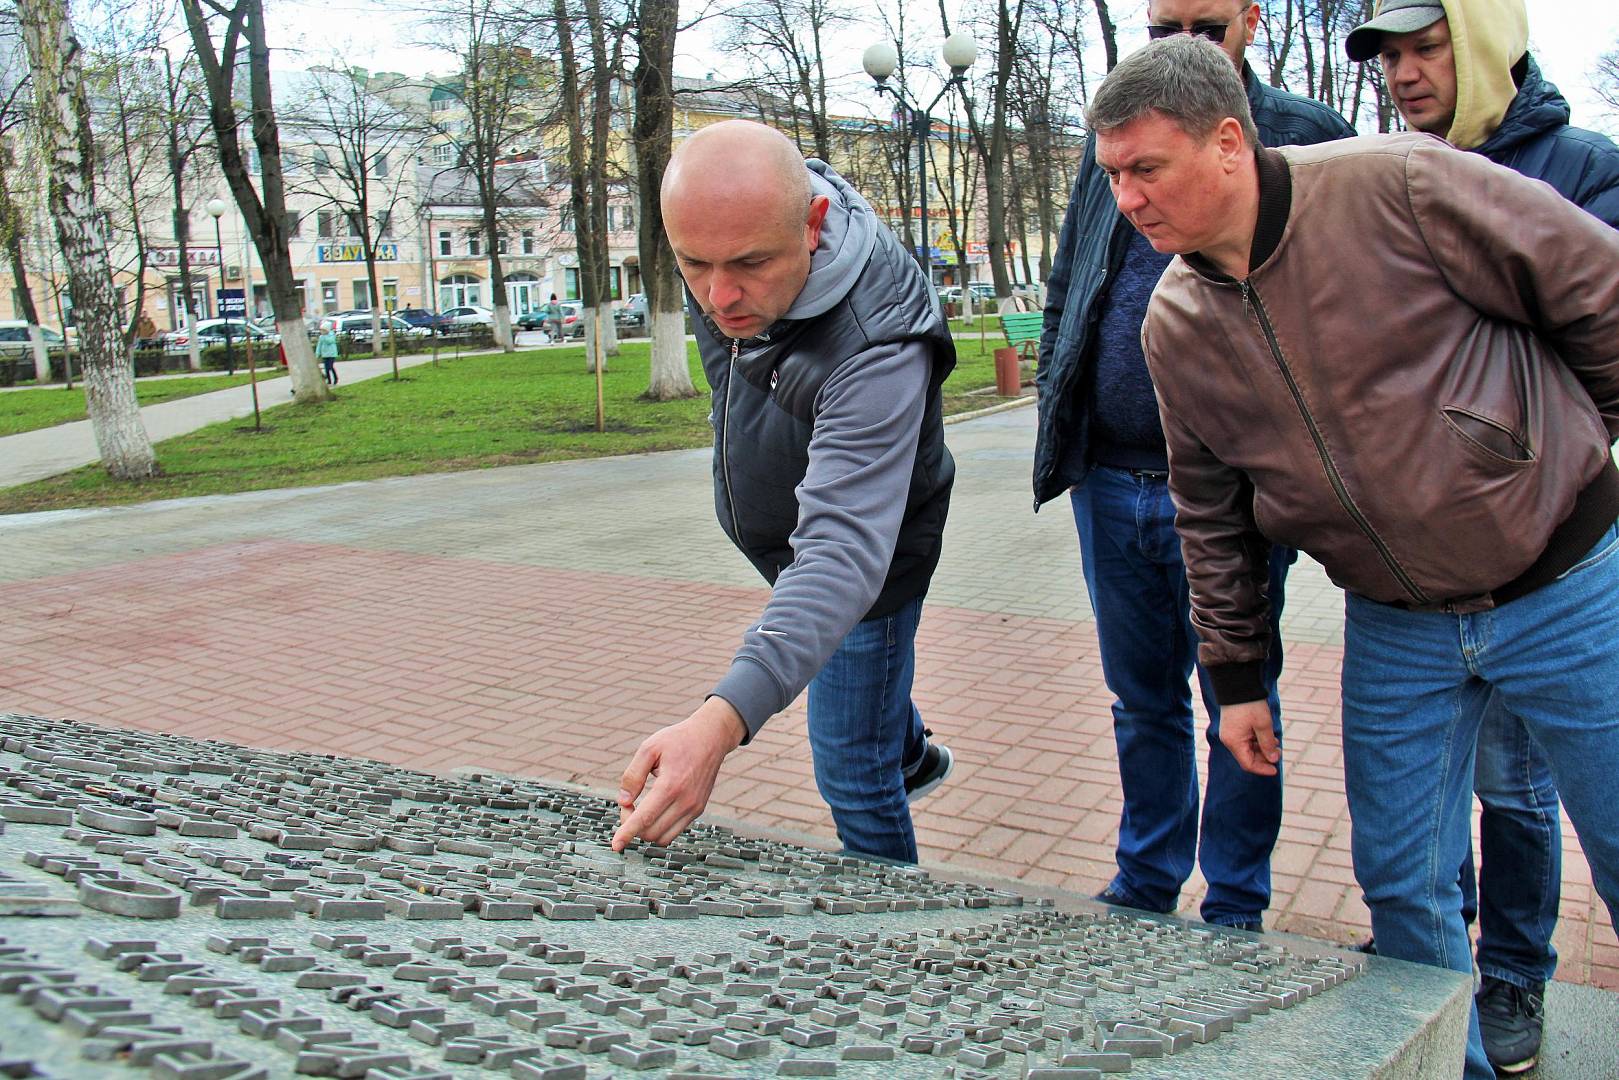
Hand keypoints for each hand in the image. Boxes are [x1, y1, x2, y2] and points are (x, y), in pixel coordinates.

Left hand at [611, 697, 746, 850]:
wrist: (711, 737)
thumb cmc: (678, 740)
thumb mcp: (649, 748)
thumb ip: (633, 775)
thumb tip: (624, 801)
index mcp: (671, 785)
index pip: (645, 818)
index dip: (627, 833)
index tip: (615, 845)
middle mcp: (685, 801)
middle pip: (651, 832)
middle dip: (632, 825)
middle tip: (628, 804)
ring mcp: (694, 807)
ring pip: (663, 837)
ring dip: (646, 830)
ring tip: (640, 808)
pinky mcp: (698, 809)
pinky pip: (674, 831)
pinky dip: (659, 828)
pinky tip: (654, 810)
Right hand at [1219, 699, 1280, 775]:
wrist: (1238, 685)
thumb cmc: (1250, 704)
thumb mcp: (1263, 725)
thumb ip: (1268, 744)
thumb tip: (1273, 759)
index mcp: (1234, 742)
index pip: (1247, 764)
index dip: (1262, 769)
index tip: (1275, 769)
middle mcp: (1229, 740)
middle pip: (1247, 757)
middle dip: (1264, 758)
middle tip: (1278, 753)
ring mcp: (1230, 733)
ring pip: (1247, 749)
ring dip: (1261, 749)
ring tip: (1275, 743)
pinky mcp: (1233, 727)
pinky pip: (1245, 740)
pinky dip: (1256, 741)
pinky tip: (1267, 737)